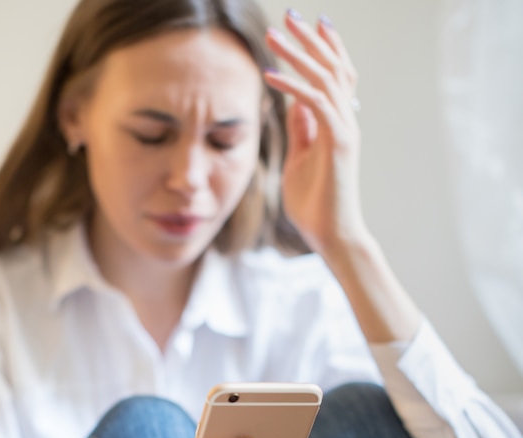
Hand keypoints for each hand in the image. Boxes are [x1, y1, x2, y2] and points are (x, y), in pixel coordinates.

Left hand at [264, 11, 366, 255]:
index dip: (323, 49)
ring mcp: (345, 130)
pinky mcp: (340, 143)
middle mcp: (346, 121)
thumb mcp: (301, 158)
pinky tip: (271, 75)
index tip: (306, 25)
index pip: (334, 77)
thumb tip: (292, 101)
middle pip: (332, 68)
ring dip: (299, 55)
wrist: (331, 235)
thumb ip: (301, 129)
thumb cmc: (315, 203)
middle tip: (290, 14)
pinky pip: (316, 104)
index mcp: (337, 123)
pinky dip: (293, 87)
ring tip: (277, 35)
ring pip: (325, 79)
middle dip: (311, 40)